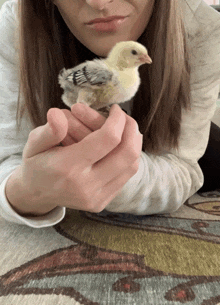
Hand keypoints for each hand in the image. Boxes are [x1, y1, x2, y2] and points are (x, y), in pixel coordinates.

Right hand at [7, 104, 142, 214]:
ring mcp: (95, 197)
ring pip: (131, 165)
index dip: (117, 120)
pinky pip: (126, 176)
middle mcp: (85, 185)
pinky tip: (120, 146)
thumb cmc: (36, 163)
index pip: (107, 139)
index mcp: (67, 167)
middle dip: (131, 129)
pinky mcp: (102, 203)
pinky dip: (128, 157)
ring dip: (133, 143)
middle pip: (127, 153)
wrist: (35, 194)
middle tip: (125, 117)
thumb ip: (49, 130)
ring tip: (125, 129)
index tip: (115, 109)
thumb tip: (58, 114)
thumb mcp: (34, 143)